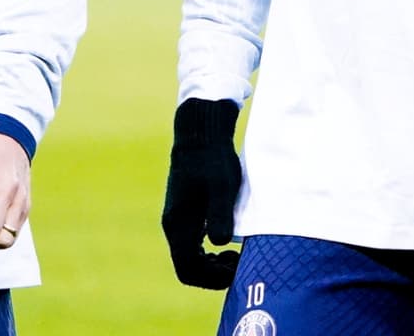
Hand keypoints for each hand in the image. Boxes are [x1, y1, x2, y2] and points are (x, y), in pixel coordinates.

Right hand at [160, 98, 242, 289]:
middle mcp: (173, 226)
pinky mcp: (184, 211)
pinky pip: (192, 243)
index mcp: (179, 224)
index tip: (235, 272)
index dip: (211, 279)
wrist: (200, 134)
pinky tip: (227, 241)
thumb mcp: (221, 186)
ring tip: (236, 254)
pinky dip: (209, 251)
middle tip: (239, 264)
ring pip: (189, 256)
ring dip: (211, 263)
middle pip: (187, 267)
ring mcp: (177, 219)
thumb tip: (220, 244)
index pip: (187, 270)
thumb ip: (219, 215)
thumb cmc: (213, 159)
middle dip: (213, 274)